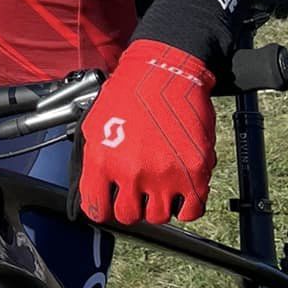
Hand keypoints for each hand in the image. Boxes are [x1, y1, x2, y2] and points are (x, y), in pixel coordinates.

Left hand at [78, 41, 215, 224]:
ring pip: (159, 216)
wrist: (166, 70)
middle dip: (131, 205)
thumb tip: (94, 189)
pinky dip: (186, 205)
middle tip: (136, 190)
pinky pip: (191, 211)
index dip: (102, 208)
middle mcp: (132, 173)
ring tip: (158, 184)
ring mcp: (165, 175)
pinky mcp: (195, 172)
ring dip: (158, 204)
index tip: (108, 203)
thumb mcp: (95, 123)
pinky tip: (179, 190)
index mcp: (103, 161)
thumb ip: (93, 161)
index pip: (97, 210)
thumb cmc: (129, 92)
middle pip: (129, 216)